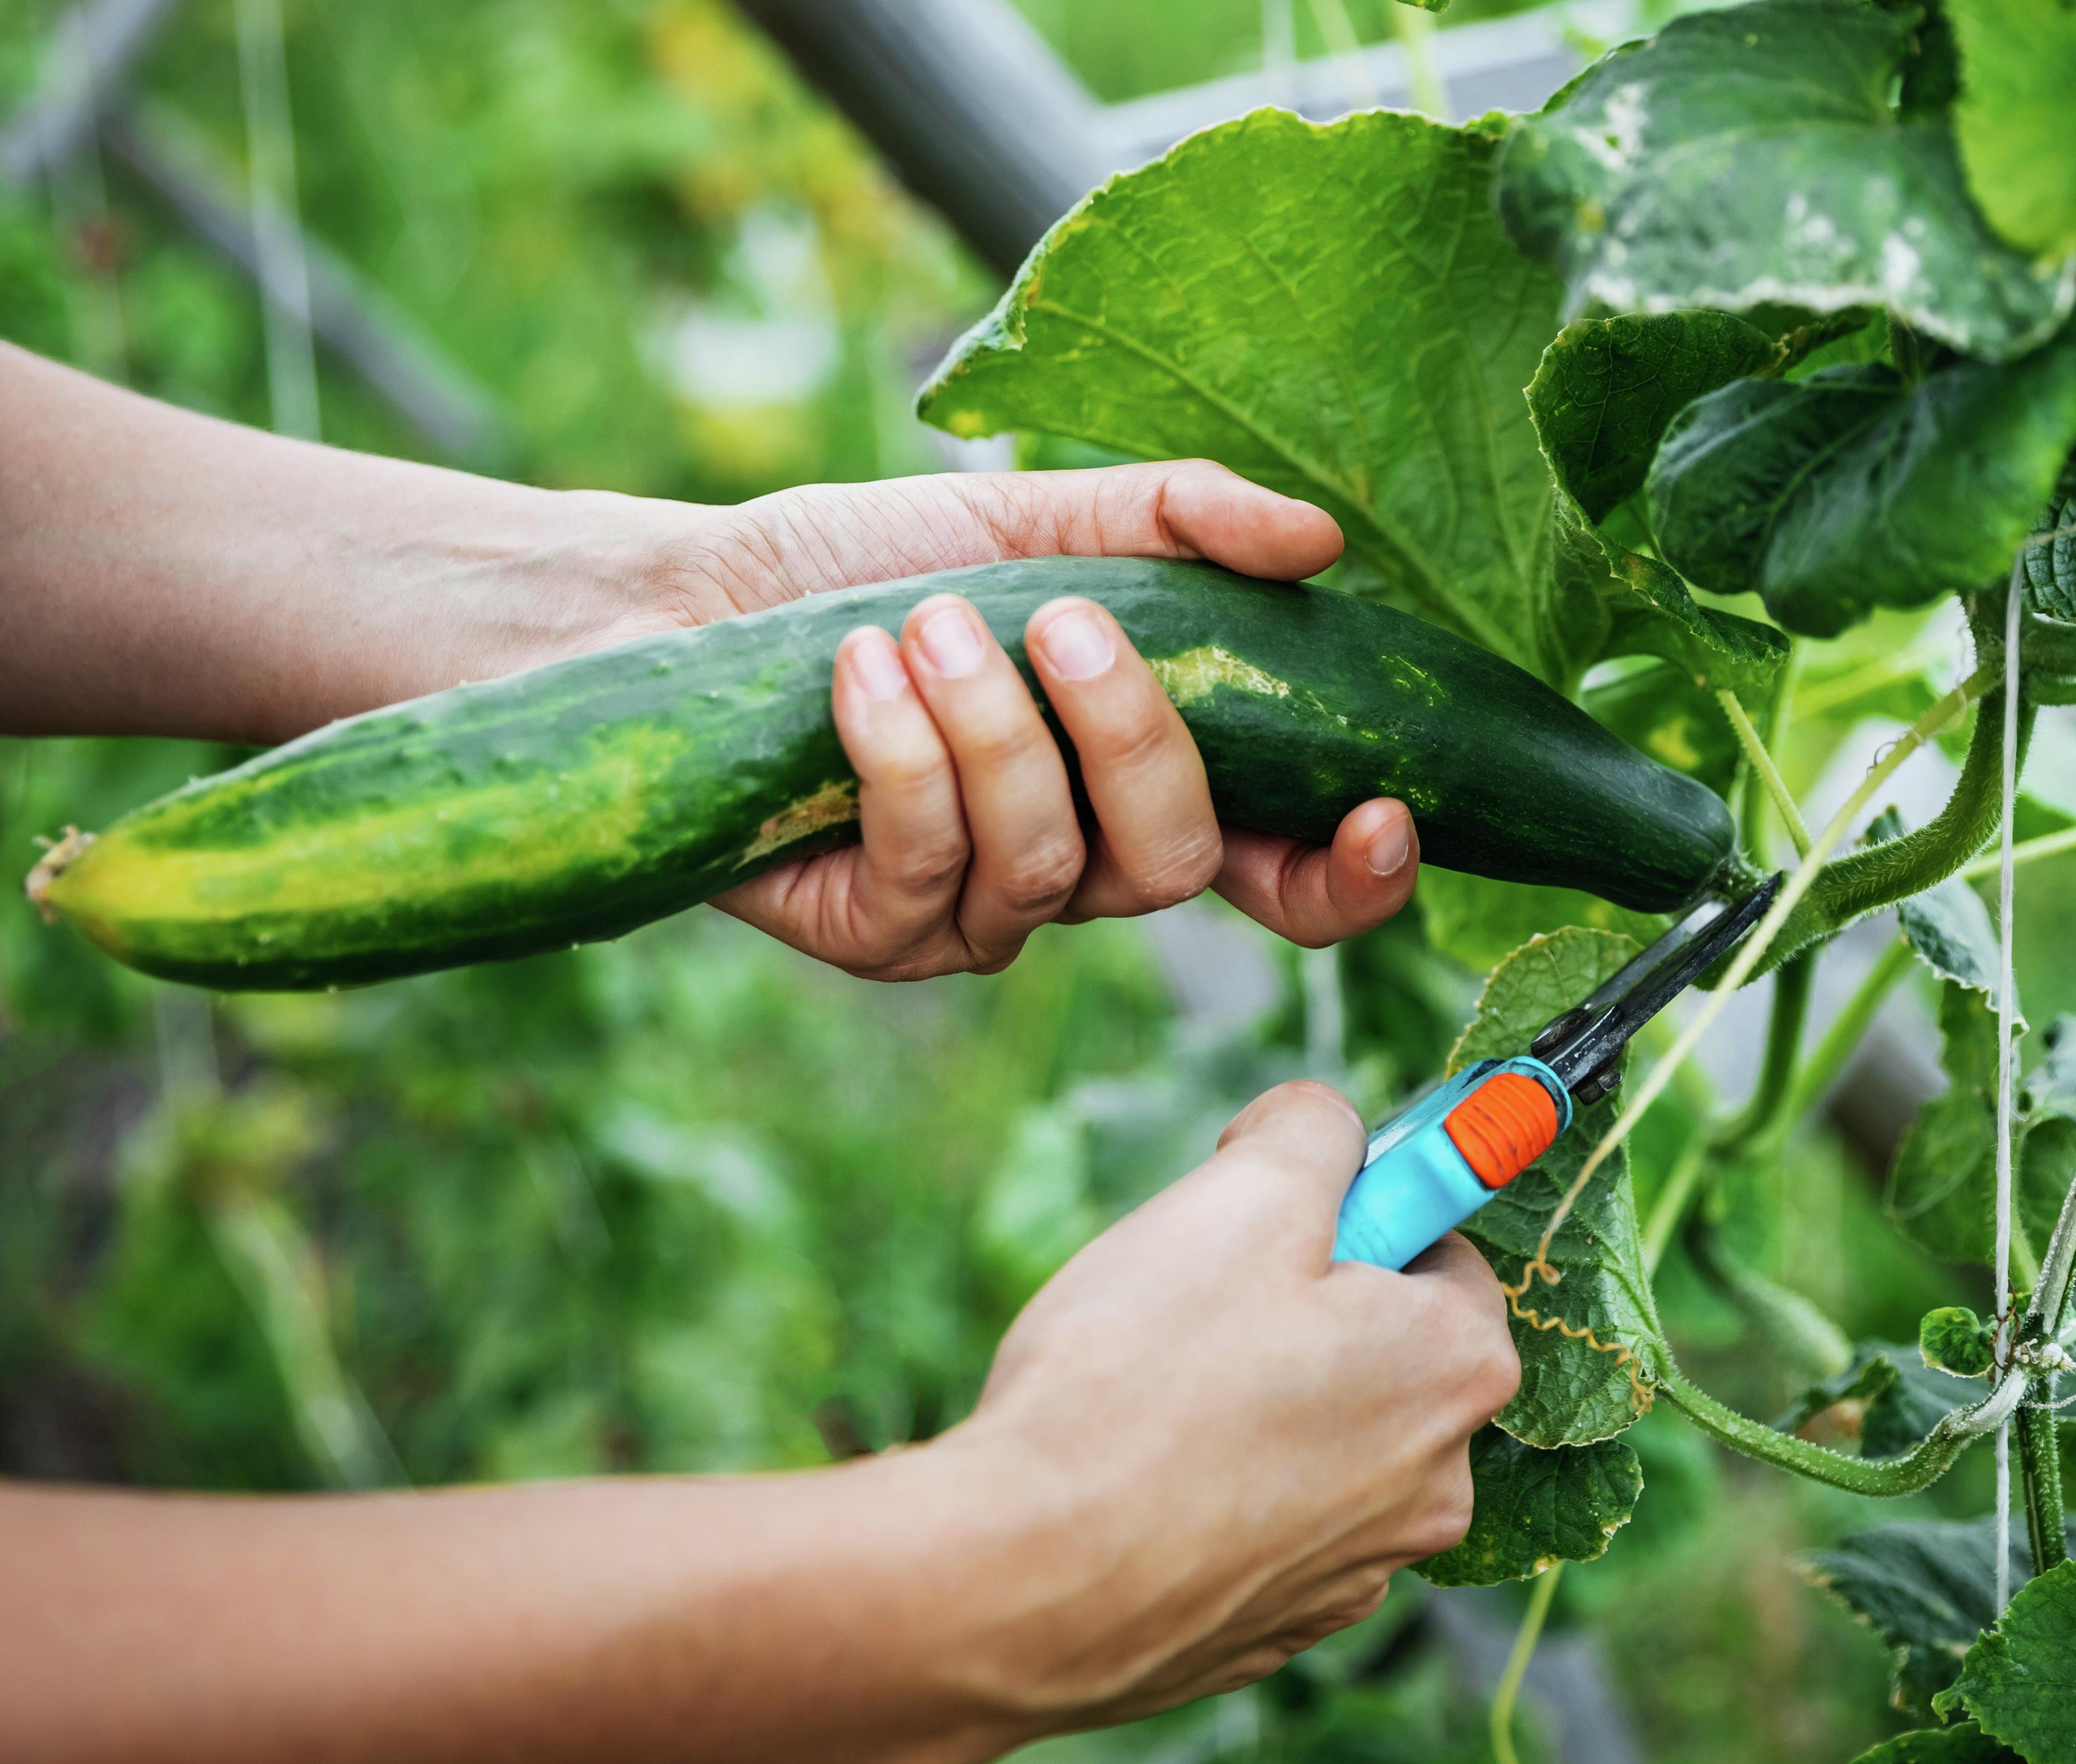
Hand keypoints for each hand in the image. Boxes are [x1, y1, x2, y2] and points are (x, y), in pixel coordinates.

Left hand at [630, 461, 1421, 977]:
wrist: (695, 600)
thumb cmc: (873, 564)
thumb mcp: (1036, 516)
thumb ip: (1177, 524)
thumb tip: (1318, 542)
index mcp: (1140, 780)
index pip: (1287, 871)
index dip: (1351, 874)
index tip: (1379, 810)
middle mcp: (1079, 865)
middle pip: (1176, 864)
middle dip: (1132, 739)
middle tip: (1060, 621)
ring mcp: (979, 915)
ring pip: (1045, 869)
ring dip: (990, 732)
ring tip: (923, 622)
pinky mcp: (878, 934)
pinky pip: (925, 874)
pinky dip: (900, 759)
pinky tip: (859, 672)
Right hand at [943, 1081, 1520, 1727]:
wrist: (1026, 1584)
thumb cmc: (1141, 1382)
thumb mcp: (1242, 1193)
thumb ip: (1315, 1131)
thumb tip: (1327, 1130)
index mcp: (1455, 1368)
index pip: (1440, 1245)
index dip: (1349, 1210)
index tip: (1266, 1213)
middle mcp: (1436, 1484)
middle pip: (1381, 1346)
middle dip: (1298, 1308)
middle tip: (1188, 1299)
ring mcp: (1356, 1570)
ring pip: (1317, 1435)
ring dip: (1251, 1400)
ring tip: (1144, 1392)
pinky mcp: (1275, 1628)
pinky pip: (1260, 1521)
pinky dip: (1212, 1488)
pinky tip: (1132, 1474)